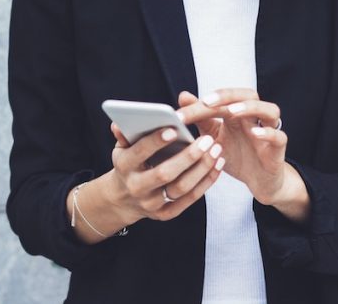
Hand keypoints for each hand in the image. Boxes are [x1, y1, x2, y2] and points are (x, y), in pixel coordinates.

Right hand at [104, 121, 224, 222]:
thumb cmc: (128, 164)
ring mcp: (151, 204)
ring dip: (202, 169)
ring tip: (217, 150)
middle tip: (207, 140)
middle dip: (188, 157)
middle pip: (164, 174)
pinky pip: (190, 199)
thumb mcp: (121, 148)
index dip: (156, 142)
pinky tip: (217, 166)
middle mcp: (137, 187)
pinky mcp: (165, 214)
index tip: (174, 129)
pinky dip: (206, 182)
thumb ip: (124, 134)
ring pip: (181, 188)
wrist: (122, 199)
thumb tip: (120, 123)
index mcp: (124, 167)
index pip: (139, 153)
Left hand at [176, 88, 294, 206]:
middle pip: (248, 94)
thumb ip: (201, 119)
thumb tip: (183, 95)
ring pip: (270, 109)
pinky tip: (255, 133)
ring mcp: (269, 131)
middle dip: (228, 95)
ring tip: (232, 112)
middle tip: (207, 102)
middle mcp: (254, 118)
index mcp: (237, 113)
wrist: (259, 181)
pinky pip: (279, 136)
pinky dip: (269, 133)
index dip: (200, 105)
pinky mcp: (278, 149)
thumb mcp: (214, 139)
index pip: (221, 100)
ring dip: (251, 108)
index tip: (180, 115)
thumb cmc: (237, 155)